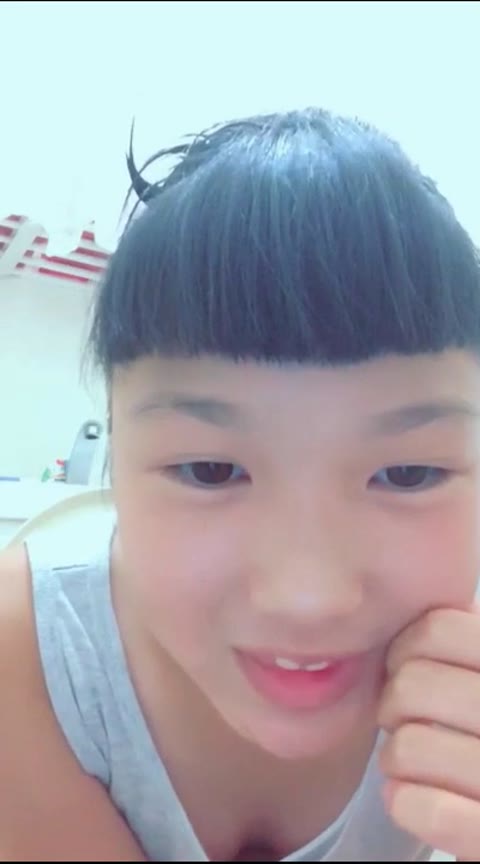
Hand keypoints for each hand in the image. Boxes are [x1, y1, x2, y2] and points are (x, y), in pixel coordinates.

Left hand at [378, 606, 479, 859]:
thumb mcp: (479, 674)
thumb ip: (465, 645)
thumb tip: (410, 617)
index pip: (437, 629)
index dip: (405, 649)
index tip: (407, 669)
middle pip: (412, 684)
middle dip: (392, 706)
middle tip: (404, 722)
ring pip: (408, 747)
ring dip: (394, 758)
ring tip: (411, 764)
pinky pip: (421, 807)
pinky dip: (404, 802)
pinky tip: (413, 800)